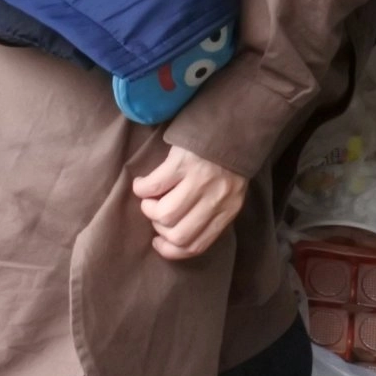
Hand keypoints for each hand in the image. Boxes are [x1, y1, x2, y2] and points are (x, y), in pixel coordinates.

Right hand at [133, 146, 247, 261]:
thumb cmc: (227, 160)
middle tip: (156, 214)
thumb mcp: (229, 191)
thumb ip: (211, 212)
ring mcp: (200, 181)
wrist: (234, 124)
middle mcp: (215, 200)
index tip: (159, 241)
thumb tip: (177, 231)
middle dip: (160, 230)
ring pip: (166, 215)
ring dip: (149, 209)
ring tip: (149, 198)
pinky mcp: (183, 162)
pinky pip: (153, 186)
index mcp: (227, 210)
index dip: (172, 251)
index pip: (197, 245)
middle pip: (179, 236)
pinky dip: (142, 188)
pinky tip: (142, 183)